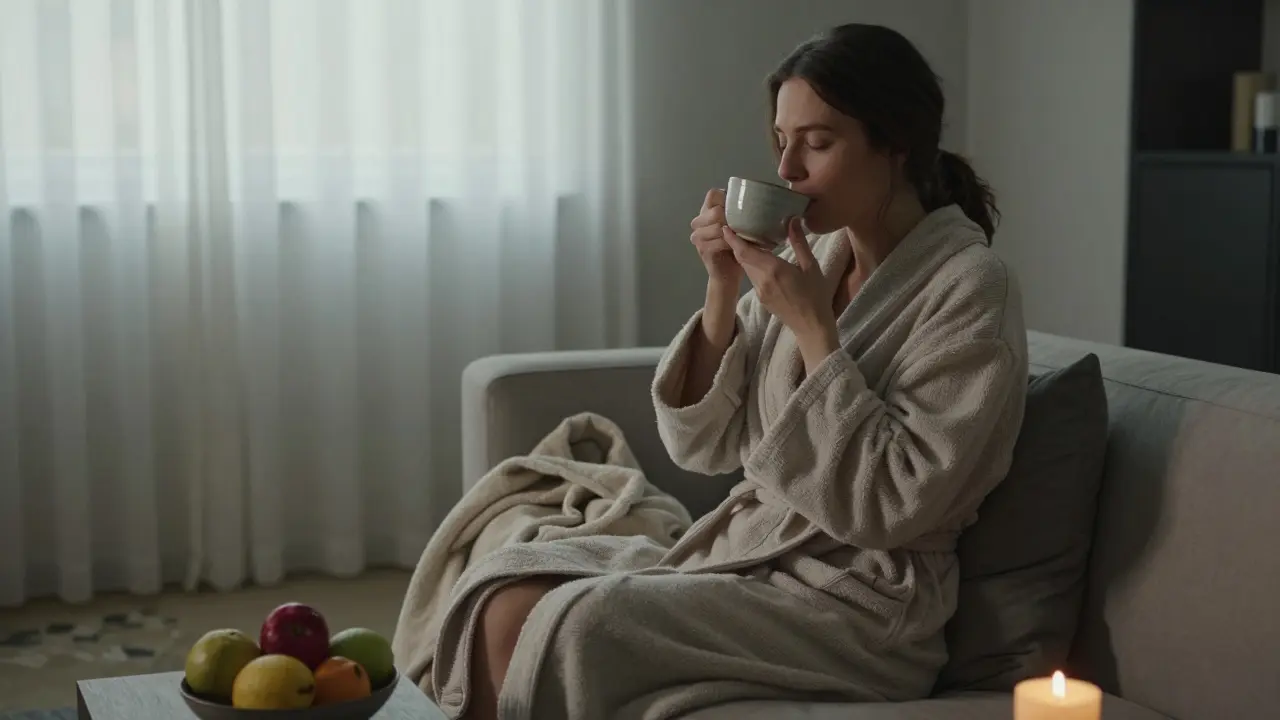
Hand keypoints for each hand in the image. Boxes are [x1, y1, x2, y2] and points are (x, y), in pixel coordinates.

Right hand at [689, 188, 743, 286]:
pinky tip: (736, 246)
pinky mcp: (702, 248)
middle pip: (715, 210)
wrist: (727, 275)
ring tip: (742, 237)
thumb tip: (760, 200)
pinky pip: (718, 241)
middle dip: (731, 218)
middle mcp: (699, 222)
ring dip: (732, 232)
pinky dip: (730, 243)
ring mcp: (698, 235)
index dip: (726, 198)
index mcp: (707, 211)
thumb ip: (741, 215)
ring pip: (716, 226)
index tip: (738, 208)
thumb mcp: (739, 228)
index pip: (713, 194)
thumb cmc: (735, 248)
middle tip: (742, 226)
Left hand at [723, 217, 839, 371]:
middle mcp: (762, 280)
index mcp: (773, 270)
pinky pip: (753, 277)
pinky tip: (759, 259)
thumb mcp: (811, 266)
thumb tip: (792, 219)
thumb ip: (799, 243)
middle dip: (737, 244)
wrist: (811, 326)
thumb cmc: (816, 295)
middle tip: (736, 228)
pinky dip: (752, 265)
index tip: (725, 226)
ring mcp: (759, 291)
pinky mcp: (761, 298)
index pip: (746, 251)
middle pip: (742, 258)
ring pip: (746, 268)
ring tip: (747, 240)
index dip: (733, 239)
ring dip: (744, 255)